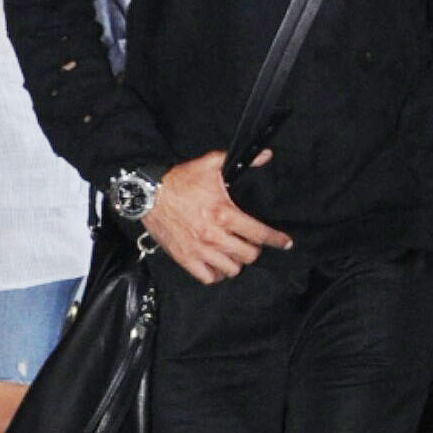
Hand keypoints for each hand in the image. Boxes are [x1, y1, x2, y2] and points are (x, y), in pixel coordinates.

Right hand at [143, 151, 291, 283]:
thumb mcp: (211, 165)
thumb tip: (265, 155)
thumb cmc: (179, 181)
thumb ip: (241, 161)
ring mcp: (198, 249)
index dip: (276, 240)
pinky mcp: (184, 258)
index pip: (259, 234)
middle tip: (251, 243)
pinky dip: (217, 274)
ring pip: (231, 269)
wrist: (146, 194)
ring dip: (237, 262)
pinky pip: (209, 277)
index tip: (285, 243)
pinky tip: (219, 264)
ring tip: (235, 252)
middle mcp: (213, 235)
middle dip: (254, 249)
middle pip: (248, 255)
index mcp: (223, 214)